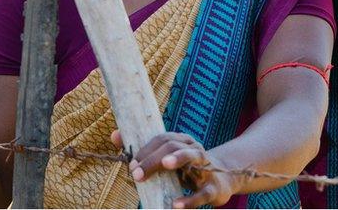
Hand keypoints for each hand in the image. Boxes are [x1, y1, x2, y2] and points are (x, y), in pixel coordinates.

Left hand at [111, 130, 239, 208]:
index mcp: (182, 141)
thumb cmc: (187, 169)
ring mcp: (206, 167)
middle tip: (137, 173)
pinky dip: (189, 200)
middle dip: (153, 158)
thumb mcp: (167, 158)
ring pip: (192, 157)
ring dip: (177, 159)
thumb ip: (142, 150)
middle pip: (172, 145)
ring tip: (164, 164)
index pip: (162, 138)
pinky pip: (202, 193)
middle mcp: (194, 149)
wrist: (222, 180)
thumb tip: (114, 135)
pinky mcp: (213, 188)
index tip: (131, 163)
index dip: (145, 149)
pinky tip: (176, 205)